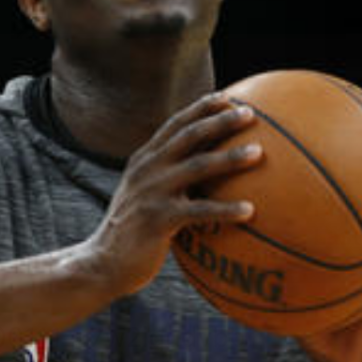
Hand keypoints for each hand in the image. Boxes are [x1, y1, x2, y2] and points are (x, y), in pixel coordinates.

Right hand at [84, 92, 262, 298]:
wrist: (101, 264)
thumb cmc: (132, 234)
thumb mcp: (143, 198)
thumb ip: (168, 182)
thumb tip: (206, 178)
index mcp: (144, 161)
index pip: (175, 124)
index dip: (201, 108)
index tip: (227, 97)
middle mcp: (147, 169)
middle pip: (190, 135)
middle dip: (221, 121)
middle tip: (251, 114)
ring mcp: (152, 192)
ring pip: (198, 166)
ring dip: (230, 157)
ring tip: (259, 153)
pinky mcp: (158, 219)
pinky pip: (200, 210)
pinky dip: (226, 209)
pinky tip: (251, 211)